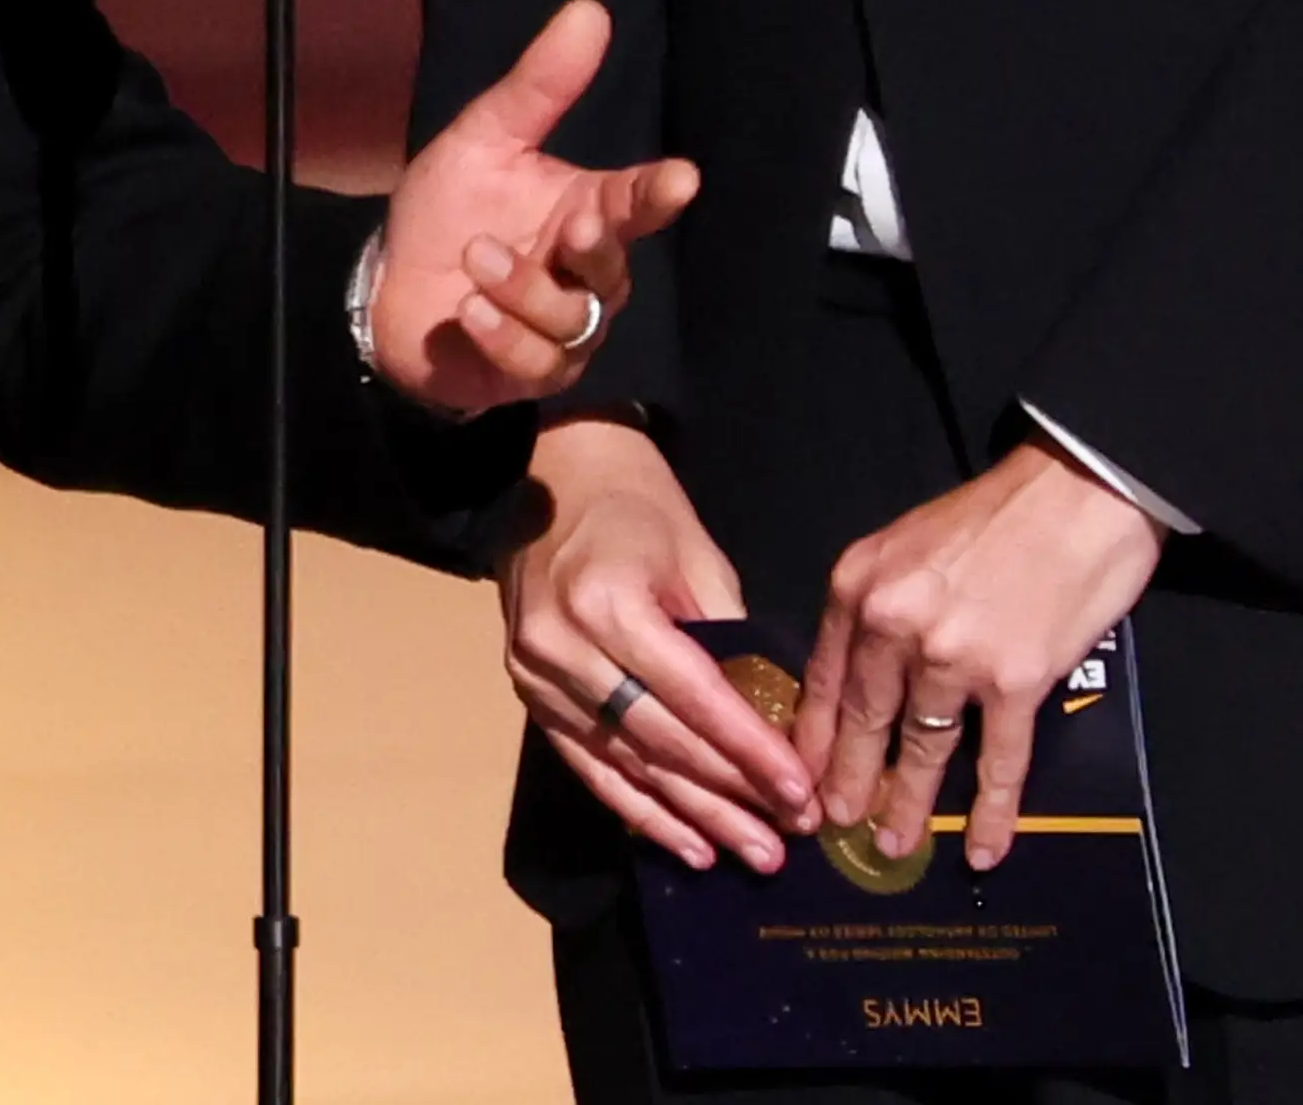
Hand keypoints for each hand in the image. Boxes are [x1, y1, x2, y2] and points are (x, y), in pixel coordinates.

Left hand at [377, 0, 698, 413]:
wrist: (386, 282)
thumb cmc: (448, 210)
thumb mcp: (484, 139)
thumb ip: (539, 86)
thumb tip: (589, 9)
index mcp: (586, 211)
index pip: (638, 201)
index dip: (659, 192)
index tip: (680, 178)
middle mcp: (586, 273)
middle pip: (616, 268)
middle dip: (597, 251)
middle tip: (570, 229)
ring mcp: (563, 328)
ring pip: (575, 320)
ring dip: (526, 290)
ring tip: (477, 258)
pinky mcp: (529, 371)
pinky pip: (537, 362)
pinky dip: (504, 335)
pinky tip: (469, 312)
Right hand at [499, 419, 816, 869]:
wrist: (556, 475)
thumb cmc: (641, 509)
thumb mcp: (702, 562)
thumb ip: (732, 645)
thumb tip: (780, 730)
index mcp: (608, 603)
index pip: (692, 696)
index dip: (750, 751)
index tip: (802, 795)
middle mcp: (562, 645)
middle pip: (657, 739)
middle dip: (729, 795)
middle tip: (787, 842)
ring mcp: (535, 673)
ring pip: (624, 762)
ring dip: (690, 815)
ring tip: (749, 854)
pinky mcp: (526, 692)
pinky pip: (587, 762)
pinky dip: (637, 809)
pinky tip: (685, 845)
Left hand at [795, 443, 1162, 870]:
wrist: (1076, 493)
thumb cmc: (991, 517)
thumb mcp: (900, 547)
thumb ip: (873, 607)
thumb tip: (856, 671)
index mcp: (856, 588)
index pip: (819, 678)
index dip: (808, 737)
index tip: (793, 777)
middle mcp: (893, 625)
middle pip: (860, 721)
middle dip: (844, 782)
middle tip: (831, 827)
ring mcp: (954, 657)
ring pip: (921, 749)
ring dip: (906, 804)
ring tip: (892, 845)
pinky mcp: (1017, 681)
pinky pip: (998, 761)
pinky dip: (991, 811)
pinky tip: (983, 847)